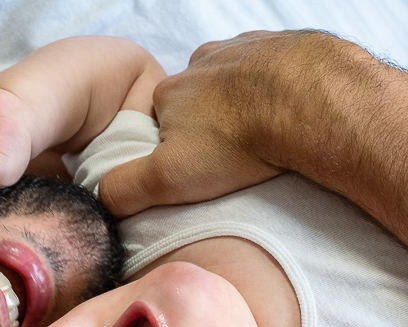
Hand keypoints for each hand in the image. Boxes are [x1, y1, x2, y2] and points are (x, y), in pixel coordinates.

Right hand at [99, 30, 347, 216]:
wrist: (309, 99)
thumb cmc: (239, 141)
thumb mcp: (170, 177)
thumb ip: (127, 187)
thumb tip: (98, 197)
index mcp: (170, 92)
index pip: (160, 123)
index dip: (173, 148)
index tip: (196, 170)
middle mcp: (202, 62)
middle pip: (198, 100)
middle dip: (210, 126)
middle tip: (234, 158)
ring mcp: (245, 49)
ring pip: (236, 82)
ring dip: (245, 105)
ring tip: (265, 137)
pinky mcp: (286, 47)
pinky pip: (277, 70)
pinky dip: (280, 90)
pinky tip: (291, 115)